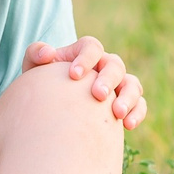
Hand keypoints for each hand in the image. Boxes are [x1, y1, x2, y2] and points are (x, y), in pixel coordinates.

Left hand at [24, 35, 148, 130]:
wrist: (52, 108)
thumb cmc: (44, 83)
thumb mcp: (34, 68)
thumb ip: (36, 54)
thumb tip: (47, 53)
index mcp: (85, 52)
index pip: (91, 47)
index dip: (85, 59)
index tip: (73, 75)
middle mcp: (105, 65)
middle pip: (115, 65)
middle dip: (107, 79)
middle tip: (97, 95)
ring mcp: (119, 84)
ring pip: (132, 84)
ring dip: (127, 97)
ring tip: (116, 113)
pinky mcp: (127, 103)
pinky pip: (139, 105)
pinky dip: (137, 113)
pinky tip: (128, 126)